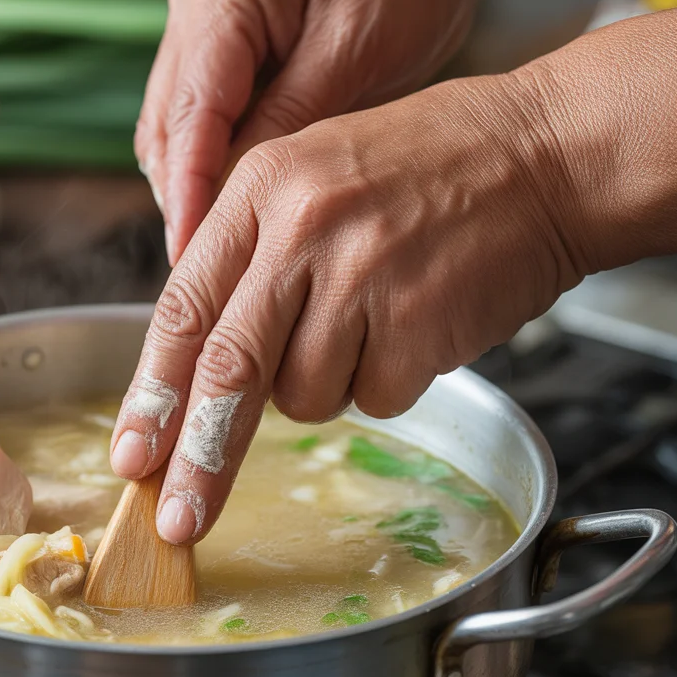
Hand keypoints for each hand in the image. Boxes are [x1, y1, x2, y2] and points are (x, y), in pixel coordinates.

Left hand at [112, 72, 581, 542]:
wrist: (545, 154)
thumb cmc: (422, 173)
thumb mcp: (311, 181)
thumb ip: (248, 262)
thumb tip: (197, 369)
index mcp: (262, 191)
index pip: (183, 311)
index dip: (151, 394)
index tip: (131, 455)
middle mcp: (304, 231)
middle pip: (228, 373)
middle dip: (199, 461)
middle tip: (177, 522)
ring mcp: (365, 277)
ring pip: (304, 398)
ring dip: (327, 386)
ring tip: (371, 320)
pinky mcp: (421, 324)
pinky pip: (374, 400)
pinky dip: (387, 382)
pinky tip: (414, 325)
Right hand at [136, 0, 523, 264]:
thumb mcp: (351, 57)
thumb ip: (284, 127)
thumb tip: (231, 204)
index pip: (190, 120)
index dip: (188, 197)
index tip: (191, 259)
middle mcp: (196, 7)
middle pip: (166, 129)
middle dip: (184, 200)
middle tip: (210, 269)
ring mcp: (201, 23)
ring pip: (173, 128)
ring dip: (193, 186)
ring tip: (222, 247)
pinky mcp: (220, 43)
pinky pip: (198, 117)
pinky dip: (210, 162)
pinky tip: (235, 202)